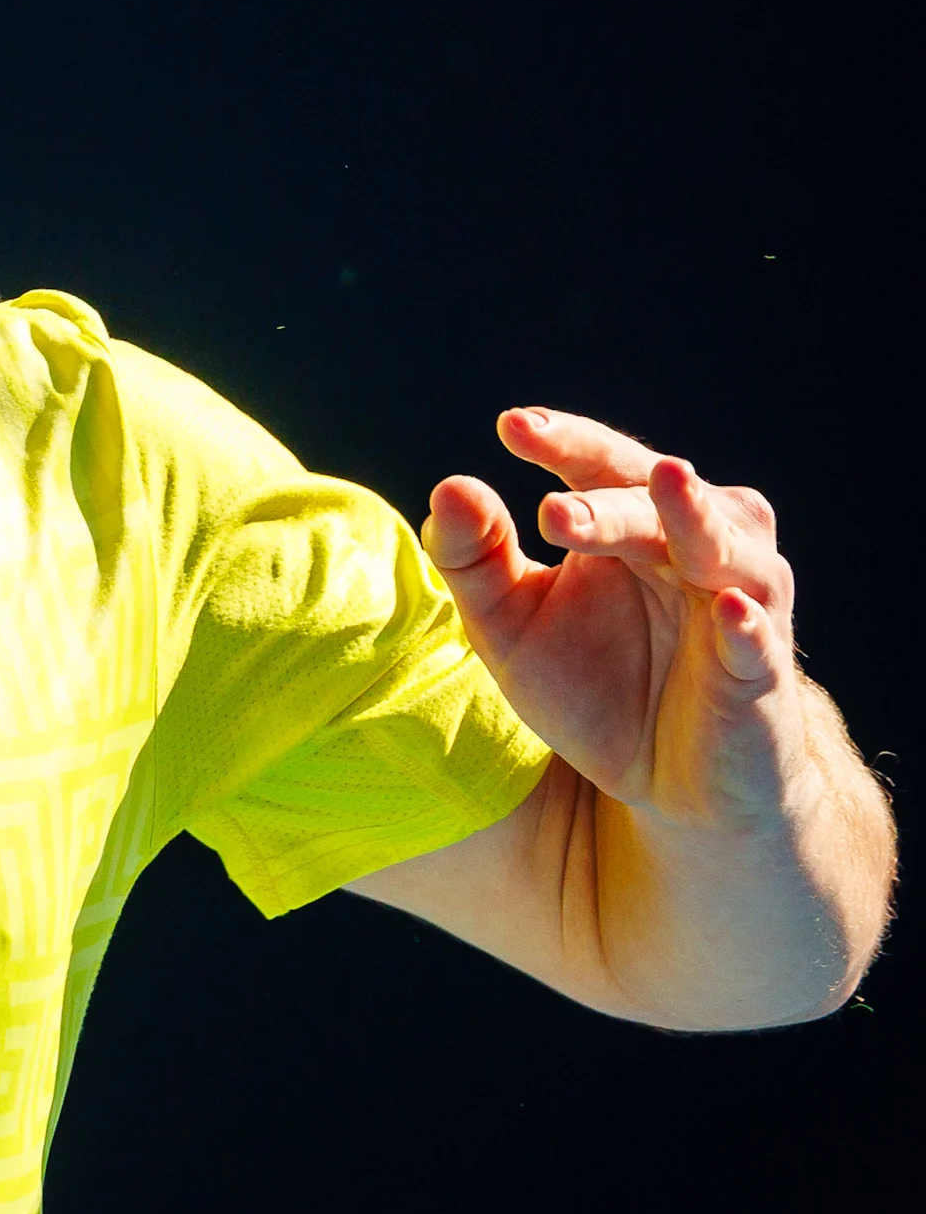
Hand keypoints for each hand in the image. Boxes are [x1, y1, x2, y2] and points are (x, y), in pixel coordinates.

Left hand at [421, 408, 807, 831]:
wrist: (667, 788)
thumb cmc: (591, 688)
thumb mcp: (507, 626)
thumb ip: (472, 559)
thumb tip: (450, 487)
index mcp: (633, 525)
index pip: (601, 465)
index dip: (565, 440)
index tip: (512, 426)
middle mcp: (695, 548)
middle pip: (660, 499)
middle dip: (609, 500)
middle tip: (552, 513)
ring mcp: (739, 607)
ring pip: (728, 548)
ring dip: (694, 519)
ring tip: (668, 483)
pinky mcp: (763, 675)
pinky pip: (762, 642)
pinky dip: (748, 624)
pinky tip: (727, 609)